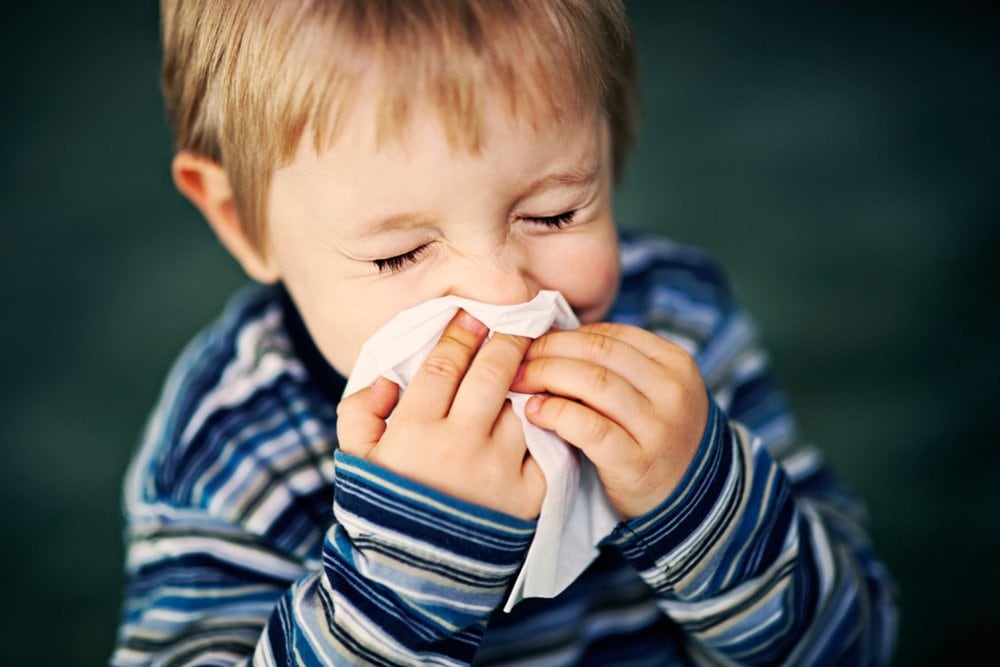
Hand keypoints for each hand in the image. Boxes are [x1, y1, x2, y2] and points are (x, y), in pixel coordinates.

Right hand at [337, 310, 545, 519]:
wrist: (416, 579)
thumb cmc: (384, 510)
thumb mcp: (355, 462)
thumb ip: (359, 413)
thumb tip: (389, 379)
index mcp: (415, 430)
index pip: (444, 364)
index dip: (460, 333)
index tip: (472, 314)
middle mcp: (460, 444)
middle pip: (492, 373)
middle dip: (506, 339)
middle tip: (516, 321)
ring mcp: (499, 469)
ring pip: (521, 404)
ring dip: (528, 379)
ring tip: (535, 359)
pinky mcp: (530, 494)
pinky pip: (544, 444)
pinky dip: (544, 422)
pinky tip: (545, 406)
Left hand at [510, 322, 708, 517]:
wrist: (688, 502)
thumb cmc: (654, 437)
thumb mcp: (652, 391)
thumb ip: (614, 365)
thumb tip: (551, 336)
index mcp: (676, 363)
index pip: (609, 334)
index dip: (563, 335)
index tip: (533, 343)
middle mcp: (672, 391)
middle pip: (597, 352)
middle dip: (548, 351)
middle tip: (517, 361)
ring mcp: (659, 427)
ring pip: (592, 383)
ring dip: (546, 376)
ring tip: (520, 383)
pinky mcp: (637, 463)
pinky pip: (588, 428)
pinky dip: (555, 413)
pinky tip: (534, 412)